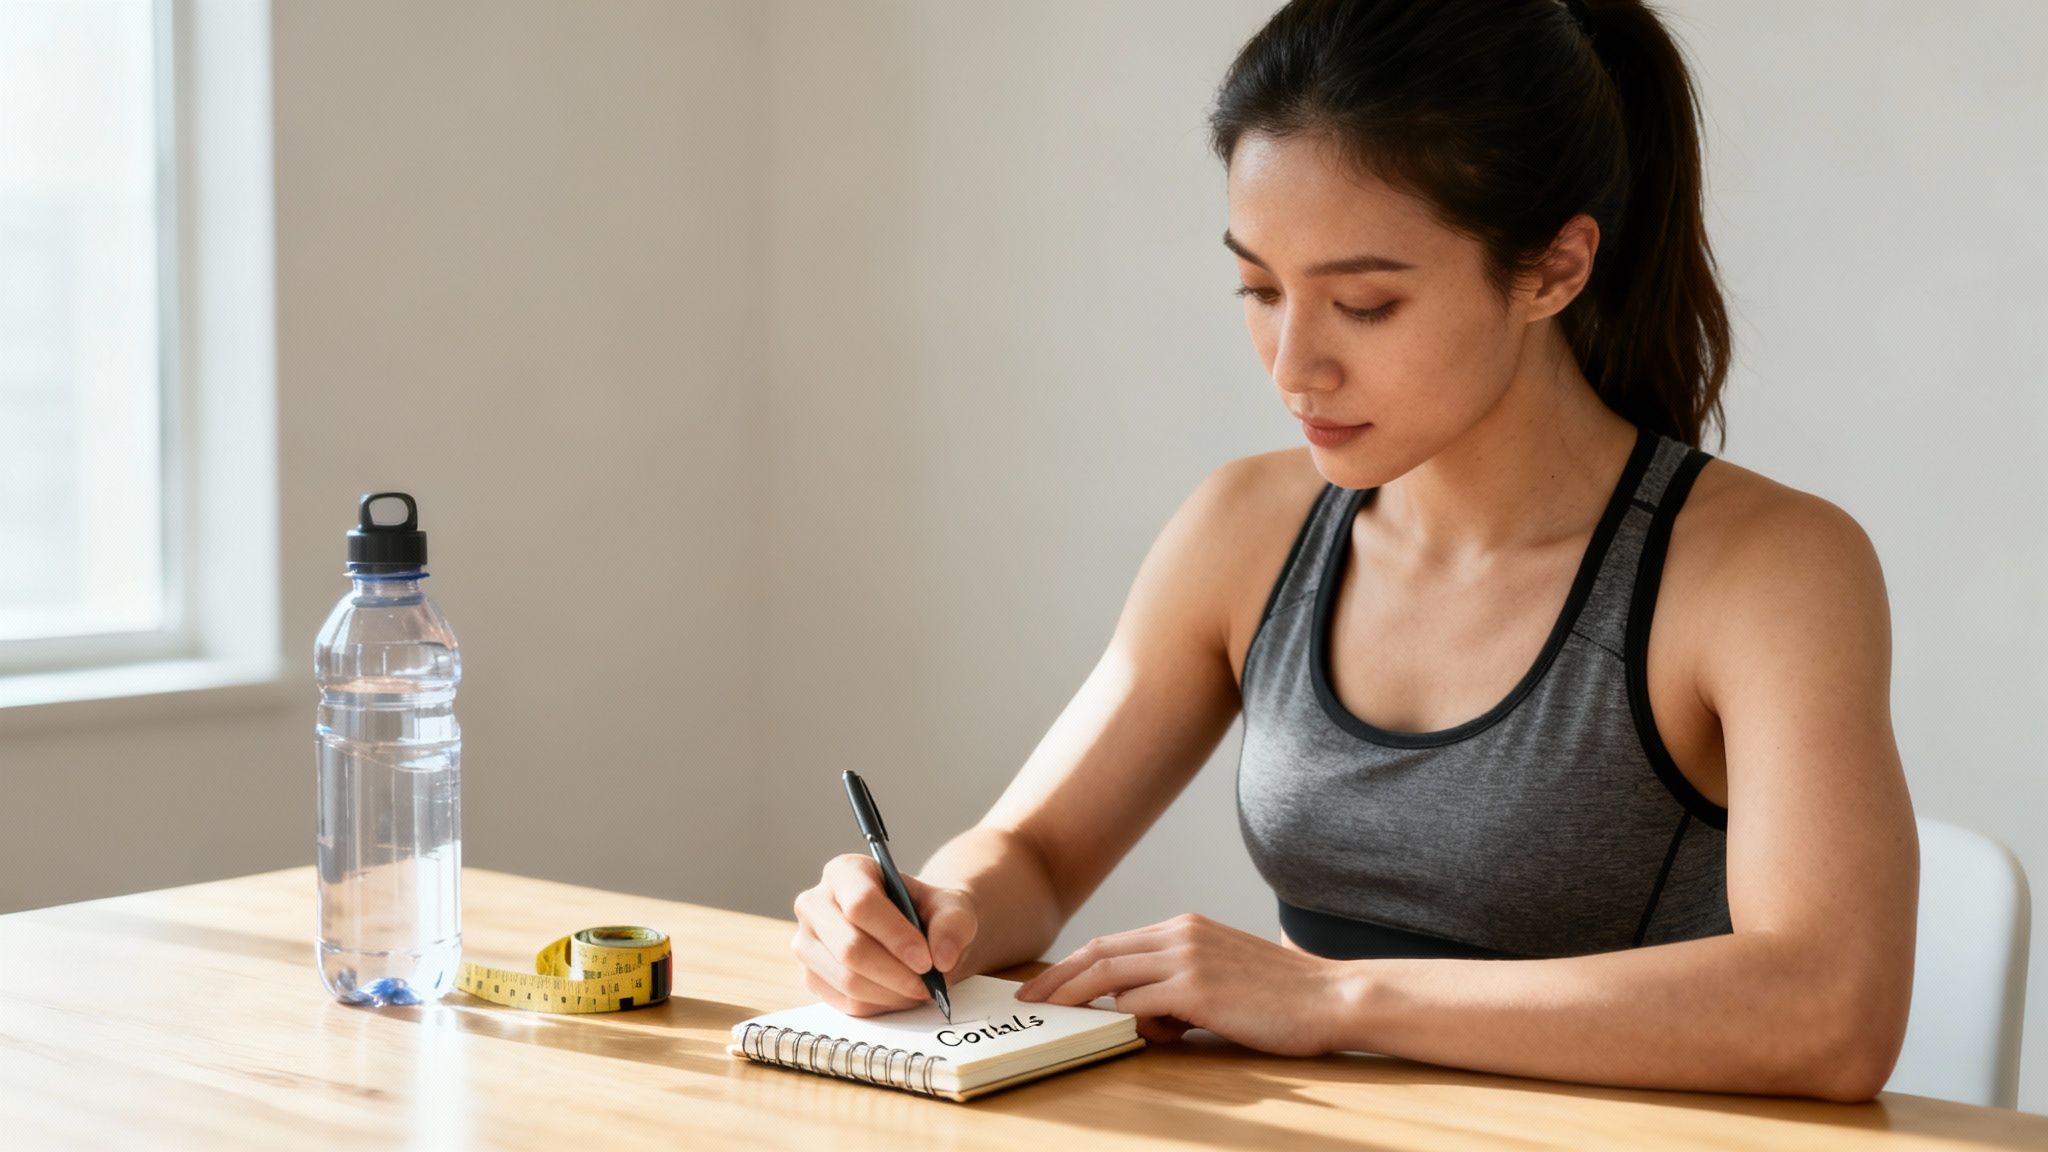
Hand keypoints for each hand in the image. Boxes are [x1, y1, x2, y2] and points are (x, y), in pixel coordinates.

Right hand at [790, 853, 978, 1016]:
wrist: (914, 933)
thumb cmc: (927, 914)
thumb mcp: (952, 908)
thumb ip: (954, 924)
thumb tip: (942, 958)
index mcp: (845, 871)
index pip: (861, 904)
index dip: (895, 936)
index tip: (926, 960)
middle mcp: (815, 903)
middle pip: (850, 947)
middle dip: (895, 973)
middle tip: (928, 984)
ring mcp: (806, 942)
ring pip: (847, 979)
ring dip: (890, 993)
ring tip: (918, 989)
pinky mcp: (811, 977)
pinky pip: (845, 1002)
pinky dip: (880, 1004)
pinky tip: (899, 994)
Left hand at [1013, 912, 1350, 1055]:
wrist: (1332, 996)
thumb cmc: (1283, 996)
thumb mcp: (1222, 974)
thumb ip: (1179, 983)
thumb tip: (1143, 1013)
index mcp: (1185, 926)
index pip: (1111, 942)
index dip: (1072, 965)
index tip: (1046, 987)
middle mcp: (1180, 933)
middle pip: (1098, 953)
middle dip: (1057, 980)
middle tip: (1030, 1004)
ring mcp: (1187, 958)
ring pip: (1110, 976)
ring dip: (1079, 1002)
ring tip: (1058, 1023)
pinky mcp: (1197, 988)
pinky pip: (1138, 1004)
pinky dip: (1128, 1021)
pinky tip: (1143, 1035)